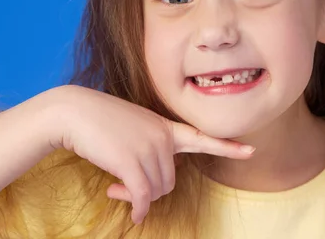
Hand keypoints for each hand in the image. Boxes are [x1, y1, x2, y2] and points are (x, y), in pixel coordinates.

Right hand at [49, 85, 254, 224]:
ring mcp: (148, 148)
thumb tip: (149, 183)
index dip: (227, 146)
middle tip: (124, 187)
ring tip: (116, 186)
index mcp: (165, 126)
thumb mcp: (133, 127)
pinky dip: (138, 208)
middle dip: (150, 190)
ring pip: (156, 189)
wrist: (74, 111)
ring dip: (137, 197)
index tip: (250, 151)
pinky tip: (132, 213)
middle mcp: (162, 137)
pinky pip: (143, 196)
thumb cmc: (101, 120)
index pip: (201, 137)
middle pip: (169, 180)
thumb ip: (149, 146)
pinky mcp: (131, 161)